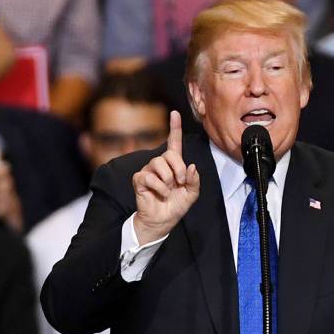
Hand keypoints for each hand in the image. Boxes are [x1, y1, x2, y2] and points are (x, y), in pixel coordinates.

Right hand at [132, 111, 199, 243]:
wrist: (163, 220)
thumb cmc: (176, 205)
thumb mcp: (192, 194)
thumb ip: (194, 180)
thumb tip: (191, 166)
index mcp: (174, 165)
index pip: (174, 142)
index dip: (175, 128)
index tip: (175, 113)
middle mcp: (160, 164)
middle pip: (169, 154)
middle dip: (179, 168)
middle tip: (180, 181)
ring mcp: (148, 170)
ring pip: (158, 163)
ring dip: (168, 179)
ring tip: (169, 190)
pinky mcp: (139, 179)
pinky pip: (149, 177)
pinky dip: (159, 187)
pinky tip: (161, 194)